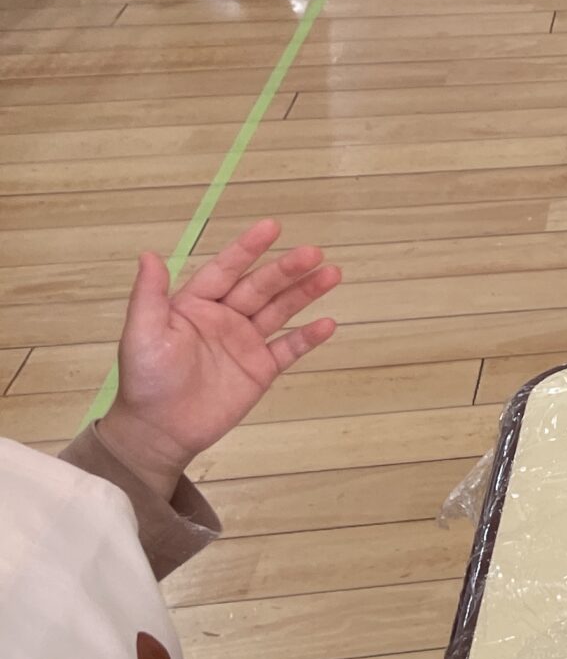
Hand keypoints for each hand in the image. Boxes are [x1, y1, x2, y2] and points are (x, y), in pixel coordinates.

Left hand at [93, 220, 341, 500]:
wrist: (159, 431)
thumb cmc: (145, 379)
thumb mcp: (141, 333)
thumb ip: (149, 294)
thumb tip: (149, 254)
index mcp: (195, 304)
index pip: (226, 269)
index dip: (248, 249)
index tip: (273, 227)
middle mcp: (225, 318)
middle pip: (261, 287)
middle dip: (287, 269)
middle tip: (314, 252)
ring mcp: (246, 343)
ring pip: (281, 311)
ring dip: (305, 293)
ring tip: (332, 274)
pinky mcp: (261, 370)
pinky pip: (289, 349)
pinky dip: (309, 337)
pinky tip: (328, 323)